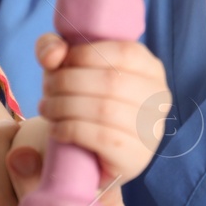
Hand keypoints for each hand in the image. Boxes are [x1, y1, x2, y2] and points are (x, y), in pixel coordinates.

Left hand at [34, 33, 170, 183]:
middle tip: (47, 90)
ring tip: (47, 108)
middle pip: (112, 81)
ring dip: (65, 106)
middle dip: (68, 81)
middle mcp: (158, 99)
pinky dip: (71, 129)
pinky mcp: (136, 157)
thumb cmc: (77, 99)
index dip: (86, 53)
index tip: (58, 64)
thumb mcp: (63, 67)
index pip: (125, 52)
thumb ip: (51, 48)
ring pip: (105, 109)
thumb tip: (53, 54)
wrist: (80, 154)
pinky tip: (56, 129)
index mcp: (150, 68)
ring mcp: (151, 130)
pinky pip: (102, 138)